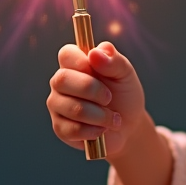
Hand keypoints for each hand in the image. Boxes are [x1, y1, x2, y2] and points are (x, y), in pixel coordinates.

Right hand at [46, 41, 145, 158]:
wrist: (128, 126)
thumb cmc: (124, 94)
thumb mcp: (126, 74)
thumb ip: (114, 61)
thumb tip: (95, 53)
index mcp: (74, 63)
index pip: (66, 54)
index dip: (82, 62)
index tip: (100, 71)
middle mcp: (60, 82)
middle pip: (62, 80)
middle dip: (93, 90)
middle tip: (110, 98)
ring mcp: (57, 105)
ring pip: (72, 108)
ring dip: (100, 115)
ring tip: (114, 118)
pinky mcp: (60, 128)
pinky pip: (72, 130)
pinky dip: (94, 131)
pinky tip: (102, 129)